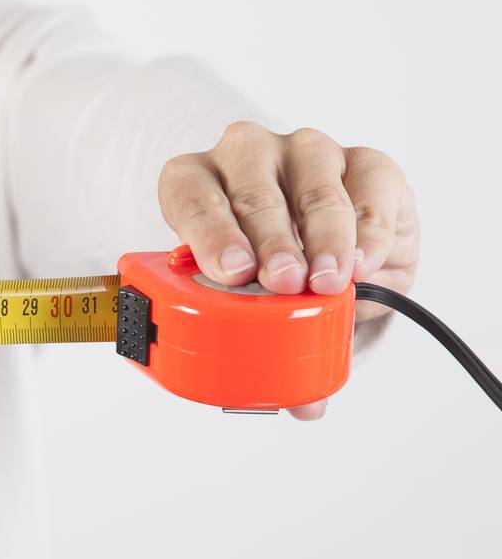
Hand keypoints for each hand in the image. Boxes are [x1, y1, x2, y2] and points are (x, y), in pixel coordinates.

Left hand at [158, 123, 419, 420]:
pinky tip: (364, 262)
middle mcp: (245, 157)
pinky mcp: (364, 162)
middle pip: (251, 193)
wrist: (322, 241)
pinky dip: (368, 228)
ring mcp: (304, 153)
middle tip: (283, 285)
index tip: (231, 272)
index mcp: (195, 183)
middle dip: (269, 242)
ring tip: (327, 283)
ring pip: (312, 187)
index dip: (207, 232)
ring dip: (322, 238)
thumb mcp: (249, 302)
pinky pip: (369, 188)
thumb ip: (261, 342)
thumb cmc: (265, 267)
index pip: (189, 196)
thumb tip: (305, 405)